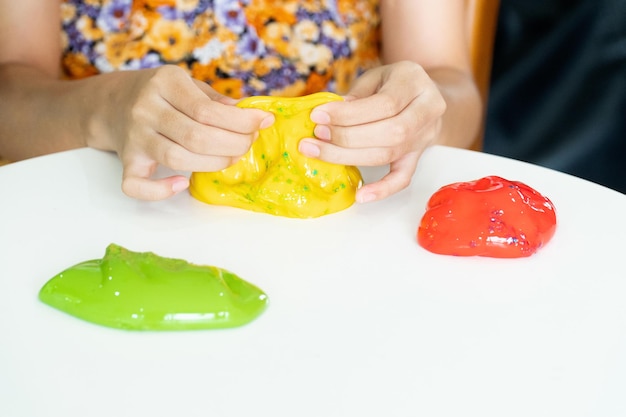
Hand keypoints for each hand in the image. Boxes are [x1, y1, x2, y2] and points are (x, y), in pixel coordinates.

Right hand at [86, 65, 273, 199]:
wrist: (112, 103)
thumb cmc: (162, 95)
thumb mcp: (188, 84)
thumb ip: (216, 100)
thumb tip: (250, 117)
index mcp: (165, 83)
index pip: (207, 110)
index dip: (241, 121)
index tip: (263, 123)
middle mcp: (146, 109)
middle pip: (196, 136)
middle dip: (233, 144)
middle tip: (247, 144)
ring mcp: (134, 137)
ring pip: (177, 158)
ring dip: (213, 164)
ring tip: (230, 158)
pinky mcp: (127, 161)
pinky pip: (136, 185)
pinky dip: (160, 191)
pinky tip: (183, 183)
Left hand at [298, 61, 445, 202]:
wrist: (421, 94)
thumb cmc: (391, 83)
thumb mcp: (375, 77)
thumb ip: (356, 95)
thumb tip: (329, 117)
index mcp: (415, 82)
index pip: (385, 103)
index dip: (349, 113)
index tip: (318, 116)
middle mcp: (427, 110)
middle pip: (390, 132)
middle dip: (347, 137)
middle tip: (317, 135)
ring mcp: (424, 137)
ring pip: (389, 154)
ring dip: (350, 157)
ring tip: (319, 152)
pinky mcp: (417, 157)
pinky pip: (403, 178)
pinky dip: (382, 189)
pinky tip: (361, 196)